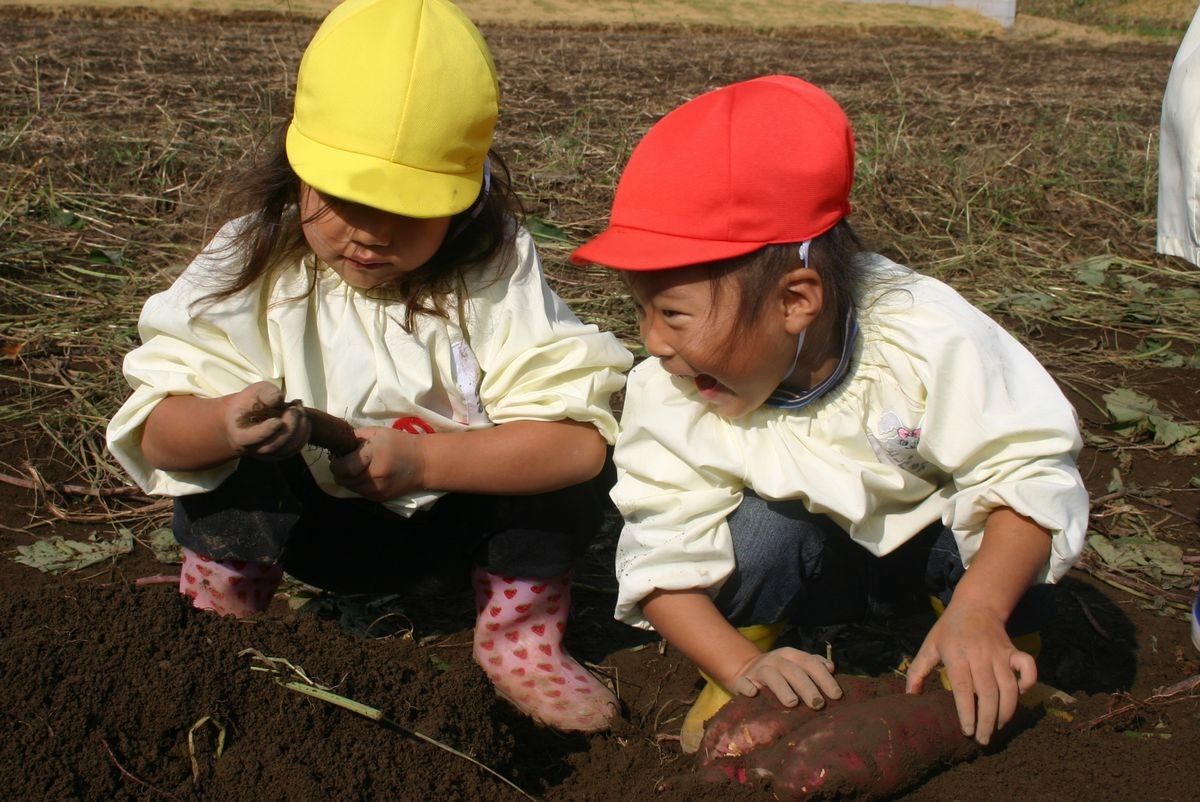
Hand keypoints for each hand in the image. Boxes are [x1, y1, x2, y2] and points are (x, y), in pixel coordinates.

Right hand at [222, 382, 309, 459]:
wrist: (249, 415)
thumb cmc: (250, 403)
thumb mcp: (254, 392)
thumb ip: (265, 392)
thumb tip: (278, 398)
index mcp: (240, 434)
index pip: (252, 438)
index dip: (266, 431)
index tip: (278, 420)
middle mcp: (253, 448)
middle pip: (273, 445)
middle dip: (288, 427)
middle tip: (294, 409)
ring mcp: (268, 453)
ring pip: (287, 449)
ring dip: (299, 429)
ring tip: (300, 410)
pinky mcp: (280, 453)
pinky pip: (295, 448)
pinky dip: (303, 434)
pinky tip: (304, 418)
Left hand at [328, 426, 426, 500]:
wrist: (423, 463)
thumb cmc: (399, 443)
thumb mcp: (378, 432)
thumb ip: (356, 437)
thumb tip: (339, 445)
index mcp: (373, 456)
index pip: (344, 467)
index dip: (336, 463)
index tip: (337, 457)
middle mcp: (374, 476)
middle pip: (344, 480)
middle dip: (340, 471)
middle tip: (346, 462)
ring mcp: (377, 490)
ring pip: (350, 488)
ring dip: (348, 479)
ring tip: (356, 469)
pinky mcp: (380, 499)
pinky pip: (359, 493)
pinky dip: (358, 485)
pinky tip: (366, 476)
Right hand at [728, 647, 843, 709]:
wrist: (746, 670)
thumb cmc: (780, 673)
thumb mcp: (797, 665)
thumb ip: (815, 665)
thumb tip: (831, 667)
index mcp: (792, 655)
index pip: (811, 664)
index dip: (825, 678)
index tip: (837, 696)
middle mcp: (776, 660)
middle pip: (793, 671)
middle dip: (807, 687)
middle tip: (818, 704)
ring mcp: (758, 669)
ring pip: (771, 676)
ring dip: (782, 689)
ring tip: (792, 703)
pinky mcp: (742, 680)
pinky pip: (744, 683)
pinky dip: (748, 688)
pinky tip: (754, 694)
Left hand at [904, 601, 1036, 745]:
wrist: (976, 605)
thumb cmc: (949, 629)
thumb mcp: (929, 646)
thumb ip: (918, 671)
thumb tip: (909, 696)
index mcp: (957, 655)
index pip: (964, 689)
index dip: (967, 712)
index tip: (968, 731)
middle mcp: (980, 656)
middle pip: (988, 693)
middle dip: (988, 720)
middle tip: (984, 739)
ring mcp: (1000, 654)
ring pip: (1009, 687)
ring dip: (1007, 711)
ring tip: (998, 728)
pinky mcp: (1014, 651)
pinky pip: (1028, 668)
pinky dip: (1028, 683)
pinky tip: (1019, 697)